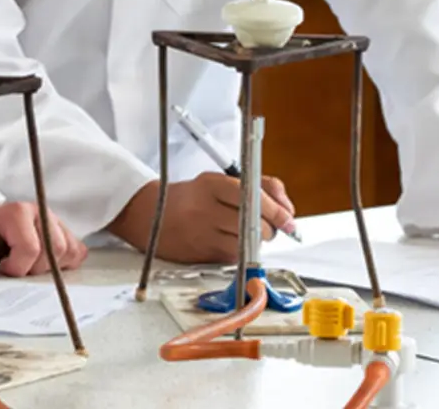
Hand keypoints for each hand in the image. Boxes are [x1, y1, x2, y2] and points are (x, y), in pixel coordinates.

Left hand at [0, 201, 88, 278]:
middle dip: (34, 269)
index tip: (2, 269)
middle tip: (15, 269)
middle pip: (54, 250)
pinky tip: (43, 265)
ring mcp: (54, 222)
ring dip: (49, 267)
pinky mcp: (63, 233)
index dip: (17, 268)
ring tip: (28, 266)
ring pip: (68, 251)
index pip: (31, 247)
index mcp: (15, 212)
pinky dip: (64, 265)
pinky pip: (77, 252)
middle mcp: (39, 213)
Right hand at [107, 173, 296, 263]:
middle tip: (268, 225)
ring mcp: (202, 234)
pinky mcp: (202, 256)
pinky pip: (235, 256)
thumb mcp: (220, 181)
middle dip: (269, 228)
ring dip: (257, 241)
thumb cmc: (192, 198)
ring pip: (247, 244)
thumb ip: (259, 186)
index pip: (251, 196)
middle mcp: (205, 209)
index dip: (275, 209)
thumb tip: (288, 209)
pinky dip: (241, 252)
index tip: (289, 218)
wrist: (149, 216)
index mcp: (211, 185)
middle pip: (254, 224)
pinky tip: (231, 241)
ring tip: (248, 233)